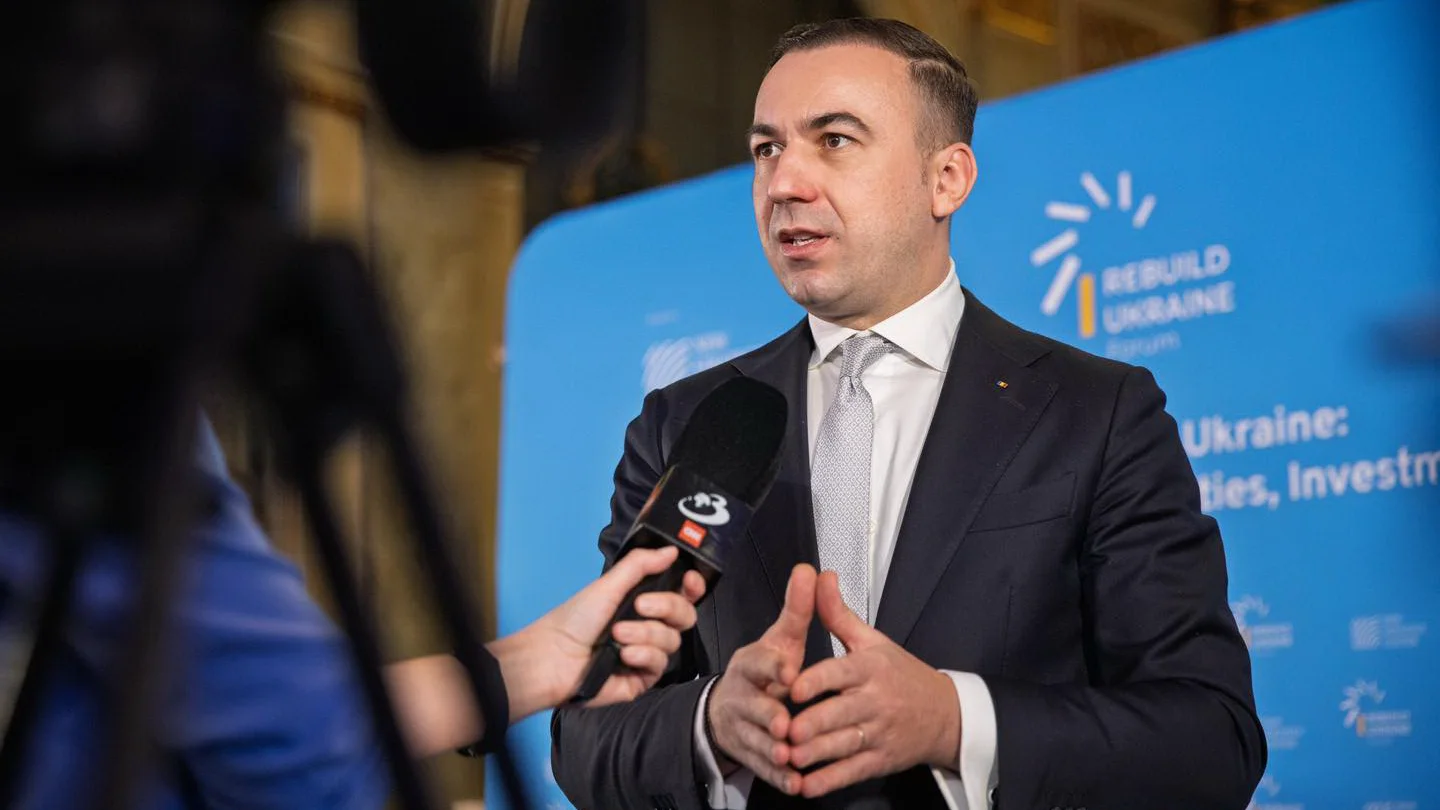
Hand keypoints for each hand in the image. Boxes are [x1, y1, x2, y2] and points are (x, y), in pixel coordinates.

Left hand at [504, 546, 706, 714]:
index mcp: (643, 602)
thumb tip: (671, 550)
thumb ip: (641, 565)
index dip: (692, 586)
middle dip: (666, 607)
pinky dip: (643, 655)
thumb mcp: (607, 585)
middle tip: (639, 606)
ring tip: (617, 635)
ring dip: (645, 634)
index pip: (682, 594)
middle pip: (684, 615)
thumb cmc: (573, 620)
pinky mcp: (643, 678)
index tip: (689, 580)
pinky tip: (623, 654)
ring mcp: (647, 653)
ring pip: (672, 640)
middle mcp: (648, 627)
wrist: (553, 658)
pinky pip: (660, 664)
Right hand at [705, 564, 816, 795]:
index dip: (771, 667)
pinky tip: (796, 783)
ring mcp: (742, 727)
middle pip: (751, 706)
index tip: (788, 670)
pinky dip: (778, 776)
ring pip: (755, 740)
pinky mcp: (748, 754)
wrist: (729, 709)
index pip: (757, 662)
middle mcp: (741, 696)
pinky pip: (762, 767)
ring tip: (790, 757)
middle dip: (767, 715)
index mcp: (750, 664)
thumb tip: (811, 569)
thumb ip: (797, 609)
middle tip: (784, 723)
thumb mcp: (779, 639)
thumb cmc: (764, 671)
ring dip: (771, 749)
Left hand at [786, 571, 960, 797]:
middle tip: (785, 731)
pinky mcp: (881, 759)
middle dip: (812, 724)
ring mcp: (879, 732)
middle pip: (840, 713)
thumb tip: (818, 576)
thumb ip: (838, 614)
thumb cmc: (901, 673)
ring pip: (844, 745)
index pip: (841, 673)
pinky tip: (806, 786)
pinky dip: (830, 781)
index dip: (816, 682)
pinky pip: (853, 771)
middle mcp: (875, 701)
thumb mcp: (872, 640)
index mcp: (870, 668)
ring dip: (817, 755)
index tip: (792, 687)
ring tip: (790, 758)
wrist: (945, 713)